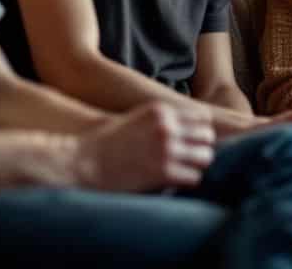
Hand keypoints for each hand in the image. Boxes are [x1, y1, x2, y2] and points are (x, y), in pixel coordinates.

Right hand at [75, 101, 214, 191]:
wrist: (84, 163)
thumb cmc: (107, 143)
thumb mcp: (136, 120)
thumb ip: (162, 121)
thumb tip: (187, 131)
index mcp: (161, 111)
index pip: (202, 118)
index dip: (200, 131)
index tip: (192, 141)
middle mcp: (167, 127)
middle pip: (207, 136)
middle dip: (201, 148)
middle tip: (190, 158)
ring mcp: (167, 149)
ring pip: (205, 157)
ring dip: (197, 165)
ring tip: (183, 170)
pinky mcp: (164, 172)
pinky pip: (194, 177)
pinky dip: (187, 181)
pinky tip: (175, 181)